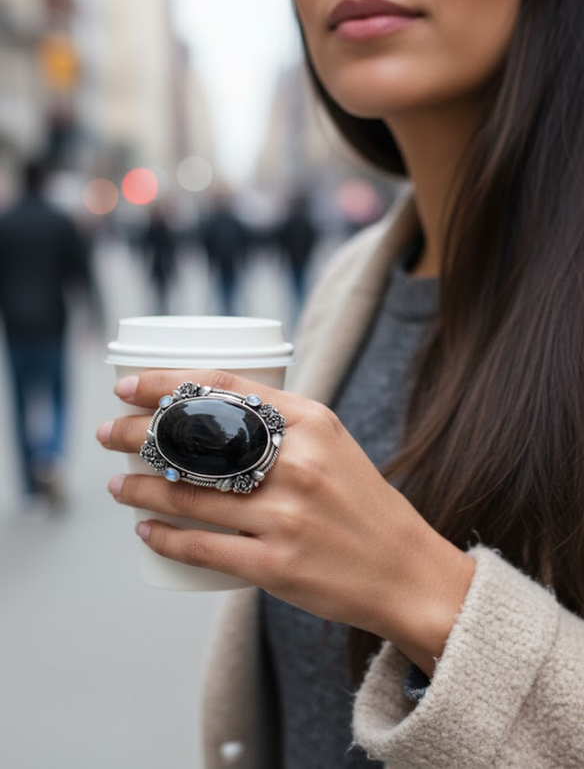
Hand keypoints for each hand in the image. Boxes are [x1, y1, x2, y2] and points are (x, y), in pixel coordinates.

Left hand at [98, 369, 474, 675]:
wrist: (406, 571)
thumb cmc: (362, 504)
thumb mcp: (332, 444)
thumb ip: (282, 424)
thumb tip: (210, 413)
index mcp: (312, 423)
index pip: (223, 388)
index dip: (165, 382)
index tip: (128, 386)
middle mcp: (297, 463)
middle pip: (197, 438)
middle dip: (138, 432)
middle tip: (108, 433)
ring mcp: (286, 515)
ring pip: (190, 493)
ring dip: (141, 486)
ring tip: (117, 484)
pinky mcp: (277, 564)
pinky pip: (203, 546)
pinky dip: (165, 536)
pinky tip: (144, 528)